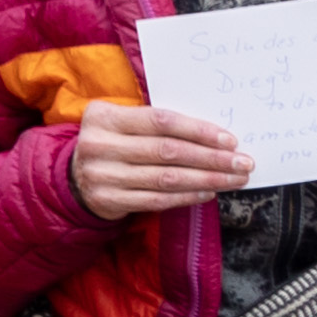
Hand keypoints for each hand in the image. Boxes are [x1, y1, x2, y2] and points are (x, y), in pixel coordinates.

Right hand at [62, 102, 249, 216]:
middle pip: (167, 151)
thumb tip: (216, 136)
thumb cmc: (115, 143)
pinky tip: (208, 192)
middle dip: (212, 158)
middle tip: (242, 163)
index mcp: (104, 117)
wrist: (74, 176)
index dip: (198, 131)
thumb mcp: (124, 123)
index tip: (230, 140)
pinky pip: (157, 199)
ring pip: (166, 178)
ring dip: (207, 179)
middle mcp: (99, 145)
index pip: (161, 121)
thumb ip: (158, 124)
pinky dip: (187, 196)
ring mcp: (101, 175)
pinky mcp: (107, 200)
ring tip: (234, 179)